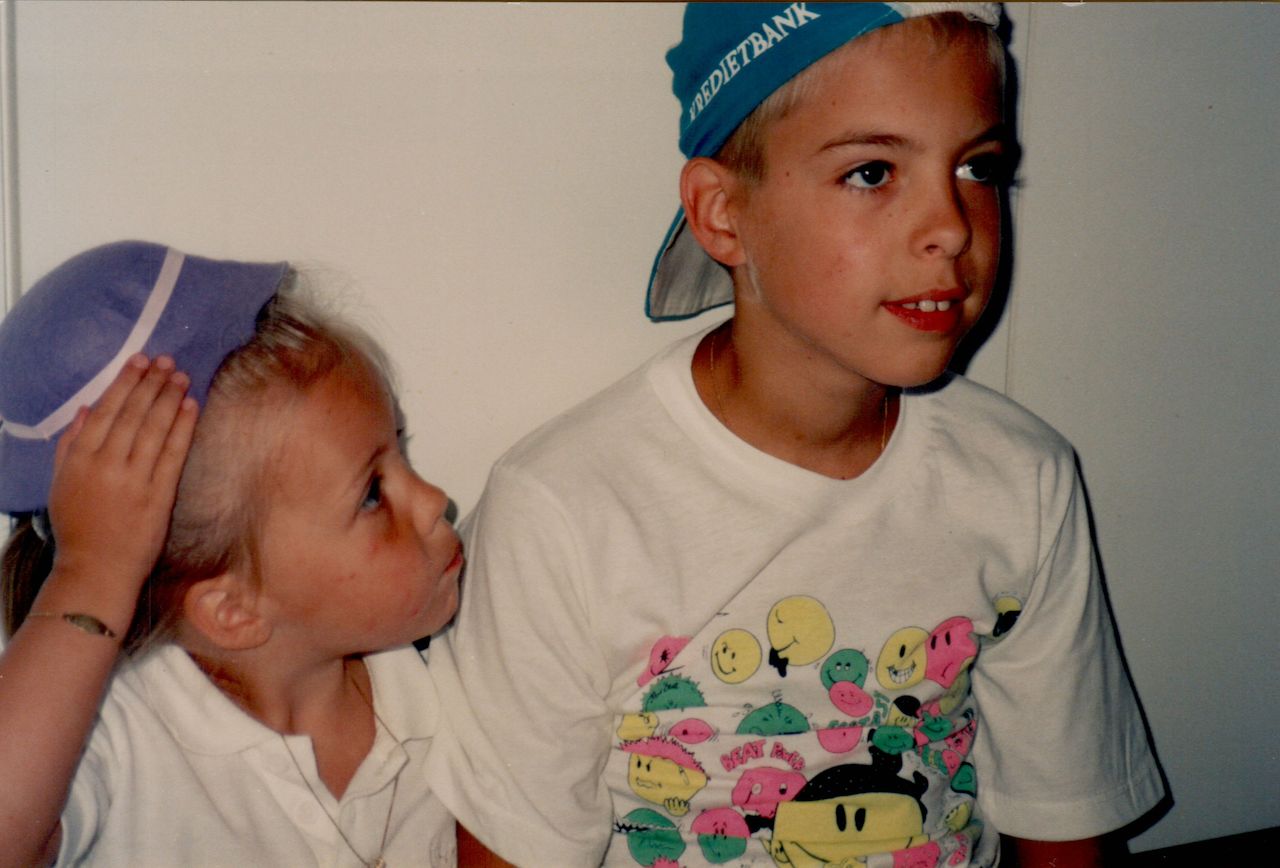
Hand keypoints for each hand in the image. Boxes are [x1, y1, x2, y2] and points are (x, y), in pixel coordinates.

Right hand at [46, 354, 198, 601]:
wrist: (96, 569)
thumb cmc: (78, 526)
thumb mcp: (61, 483)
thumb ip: (69, 445)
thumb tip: (85, 409)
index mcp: (79, 458)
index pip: (106, 410)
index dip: (125, 383)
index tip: (139, 361)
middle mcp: (106, 464)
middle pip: (133, 414)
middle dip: (151, 383)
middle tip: (166, 360)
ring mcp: (134, 479)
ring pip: (154, 429)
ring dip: (169, 398)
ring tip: (180, 376)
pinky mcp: (158, 495)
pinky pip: (173, 453)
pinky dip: (183, 427)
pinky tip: (191, 406)